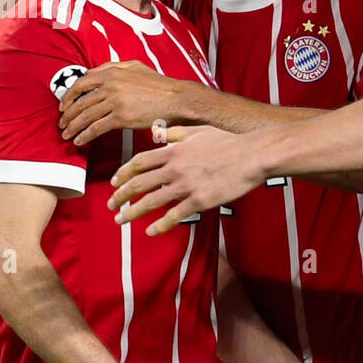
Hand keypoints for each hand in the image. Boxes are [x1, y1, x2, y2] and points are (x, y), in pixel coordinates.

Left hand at [58, 61, 190, 145]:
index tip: (64, 106)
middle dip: (68, 115)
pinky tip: (81, 141)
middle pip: (81, 102)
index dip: (69, 96)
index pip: (81, 83)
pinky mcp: (122, 117)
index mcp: (112, 73)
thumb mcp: (136, 67)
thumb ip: (115, 67)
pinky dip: (86, 135)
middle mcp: (111, 85)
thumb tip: (96, 72)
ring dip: (74, 127)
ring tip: (68, 135)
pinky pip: (97, 128)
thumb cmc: (160, 85)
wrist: (177, 99)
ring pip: (86, 116)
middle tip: (62, 124)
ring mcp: (115, 101)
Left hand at [108, 125, 262, 234]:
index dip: (123, 173)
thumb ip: (175, 133)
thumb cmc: (228, 142)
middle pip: (139, 183)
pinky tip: (150, 232)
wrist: (251, 156)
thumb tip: (157, 133)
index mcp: (174, 151)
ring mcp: (186, 185)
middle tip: (111, 204)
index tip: (113, 183)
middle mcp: (175, 168)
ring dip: (132, 212)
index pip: (139, 163)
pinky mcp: (200, 200)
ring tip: (120, 220)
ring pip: (151, 201)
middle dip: (121, 195)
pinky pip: (174, 215)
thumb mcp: (198, 131)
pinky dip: (160, 225)